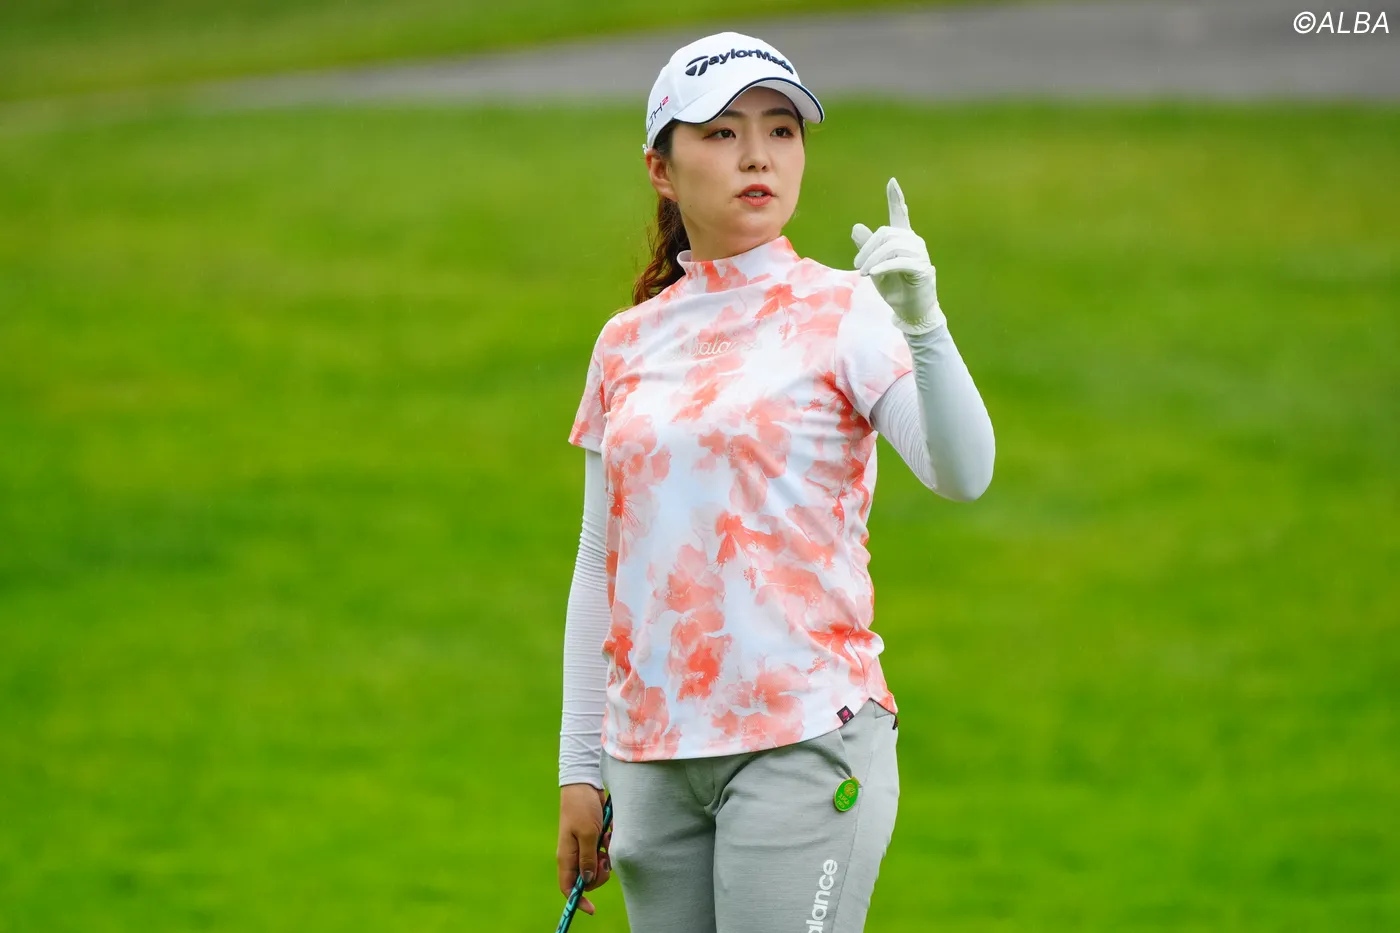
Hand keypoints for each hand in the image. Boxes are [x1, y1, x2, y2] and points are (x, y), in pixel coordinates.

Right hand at [557, 784, 611, 914]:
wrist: (585, 784)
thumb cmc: (582, 807)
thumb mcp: (587, 834)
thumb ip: (588, 859)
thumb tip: (587, 882)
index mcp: (567, 856)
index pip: (568, 886)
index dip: (577, 900)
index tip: (591, 909)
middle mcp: (574, 854)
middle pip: (588, 879)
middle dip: (600, 874)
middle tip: (606, 858)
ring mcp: (584, 846)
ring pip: (598, 865)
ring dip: (607, 856)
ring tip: (607, 837)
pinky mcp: (594, 837)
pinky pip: (604, 850)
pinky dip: (610, 844)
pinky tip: (609, 830)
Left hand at [852, 177, 945, 334]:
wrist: (911, 310)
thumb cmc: (895, 288)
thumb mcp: (875, 266)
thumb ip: (867, 248)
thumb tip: (856, 227)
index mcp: (903, 239)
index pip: (900, 214)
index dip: (896, 198)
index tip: (892, 181)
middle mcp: (913, 242)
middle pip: (886, 234)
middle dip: (867, 249)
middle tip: (858, 266)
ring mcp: (920, 254)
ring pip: (891, 247)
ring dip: (873, 260)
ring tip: (864, 273)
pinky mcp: (921, 268)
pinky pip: (899, 261)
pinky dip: (883, 267)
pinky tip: (873, 274)